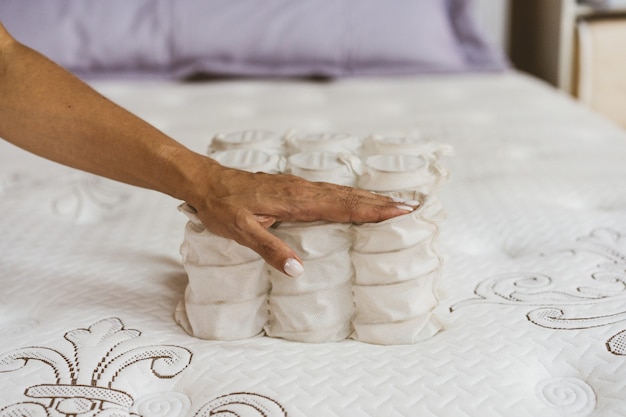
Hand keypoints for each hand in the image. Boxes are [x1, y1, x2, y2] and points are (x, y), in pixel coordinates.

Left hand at [184, 159, 416, 276]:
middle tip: (413, 207)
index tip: (400, 212)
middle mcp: (303, 190)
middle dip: (382, 203)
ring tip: (396, 203)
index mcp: (295, 200)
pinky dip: (352, 196)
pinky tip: (358, 200)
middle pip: (350, 196)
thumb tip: (298, 270)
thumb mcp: (241, 232)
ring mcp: (300, 186)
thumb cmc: (223, 207)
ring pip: (342, 192)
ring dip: (371, 198)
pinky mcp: (294, 186)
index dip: (372, 210)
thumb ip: (270, 249)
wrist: (207, 182)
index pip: (342, 206)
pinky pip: (331, 191)